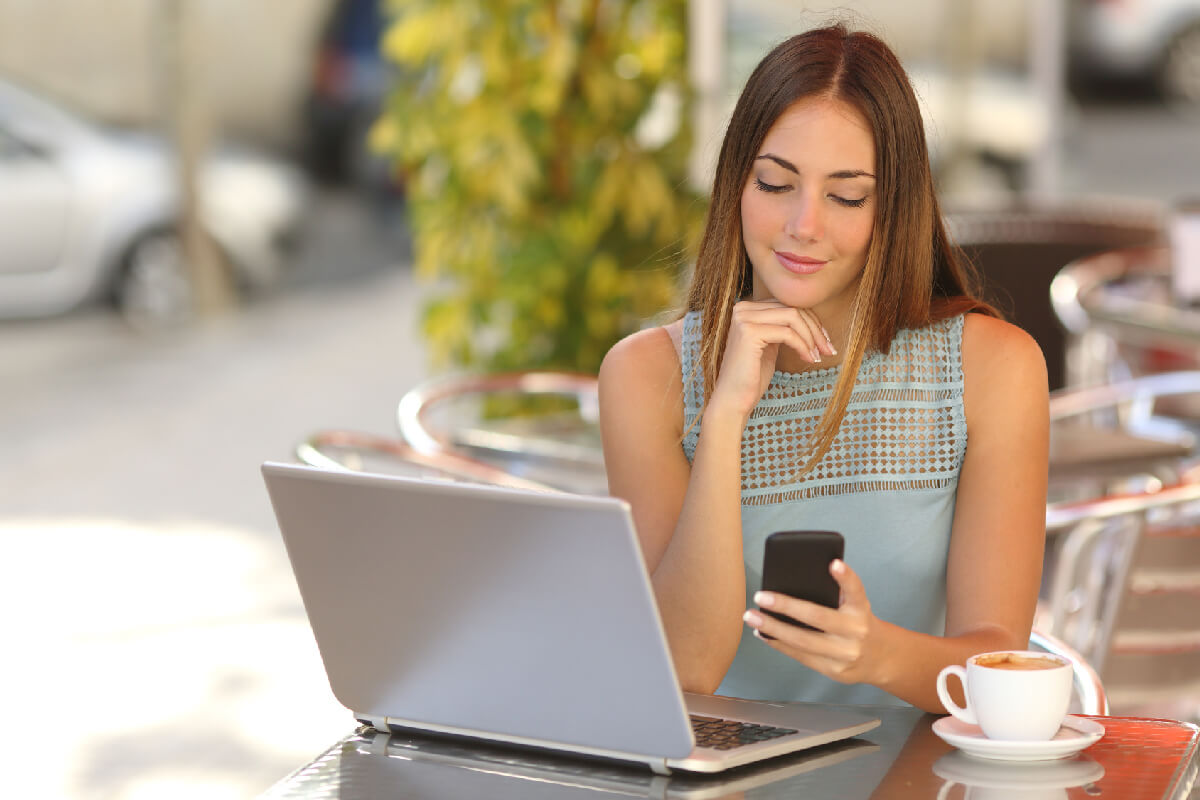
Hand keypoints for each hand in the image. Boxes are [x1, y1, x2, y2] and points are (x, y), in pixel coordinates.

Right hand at [709, 300, 835, 420]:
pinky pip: (788, 333)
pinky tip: (808, 360)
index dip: (811, 321)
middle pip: (792, 308)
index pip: (788, 305)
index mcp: (747, 309)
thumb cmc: (752, 377)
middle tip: (828, 350)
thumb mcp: (770, 345)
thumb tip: (812, 318)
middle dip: (815, 329)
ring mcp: (744, 319)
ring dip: (812, 337)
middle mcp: (742, 308)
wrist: (733, 400)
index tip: (824, 341)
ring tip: (818, 356)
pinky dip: (803, 346)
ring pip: (793, 317)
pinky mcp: (748, 332)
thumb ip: (782, 328)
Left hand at [741, 559, 879, 685]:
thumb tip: (793, 580)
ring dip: (772, 629)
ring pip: (802, 641)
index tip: (834, 564)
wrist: (879, 658)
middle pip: (817, 617)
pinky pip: (800, 656)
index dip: (845, 577)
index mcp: (861, 609)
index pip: (855, 590)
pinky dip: (778, 644)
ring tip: (751, 617)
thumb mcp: (855, 605)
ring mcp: (844, 654)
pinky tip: (763, 633)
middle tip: (760, 596)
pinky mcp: (833, 670)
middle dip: (785, 607)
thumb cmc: (857, 622)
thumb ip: (835, 593)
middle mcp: (855, 632)